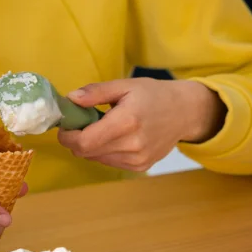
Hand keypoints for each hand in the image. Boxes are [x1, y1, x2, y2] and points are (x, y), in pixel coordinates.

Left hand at [58, 78, 225, 171]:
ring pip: (95, 158)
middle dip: (76, 139)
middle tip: (81, 123)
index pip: (83, 142)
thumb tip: (70, 99)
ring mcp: (137, 159)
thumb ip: (95, 92)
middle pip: (86, 152)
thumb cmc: (154, 95)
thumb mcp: (125, 85)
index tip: (66, 125)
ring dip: (90, 145)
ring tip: (103, 128)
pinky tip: (115, 137)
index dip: (67, 136)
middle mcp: (132, 145)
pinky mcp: (140, 167)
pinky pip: (109, 162)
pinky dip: (104, 151)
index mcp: (126, 122)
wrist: (185, 112)